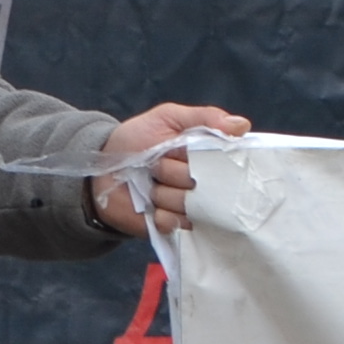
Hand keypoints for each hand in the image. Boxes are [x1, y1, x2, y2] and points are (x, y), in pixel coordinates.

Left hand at [97, 101, 252, 235]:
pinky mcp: (174, 226)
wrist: (100, 171)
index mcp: (208, 156)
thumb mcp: (168, 117)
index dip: (208, 159)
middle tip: (156, 164)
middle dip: (174, 172)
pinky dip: (161, 215)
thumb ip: (204, 118)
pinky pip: (177, 224)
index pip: (226, 161)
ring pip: (190, 206)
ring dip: (164, 194)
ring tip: (149, 185)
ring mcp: (190, 207)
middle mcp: (204, 183)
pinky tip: (150, 207)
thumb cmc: (137, 139)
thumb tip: (242, 125)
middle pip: (205, 185)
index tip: (184, 151)